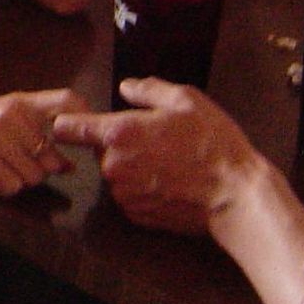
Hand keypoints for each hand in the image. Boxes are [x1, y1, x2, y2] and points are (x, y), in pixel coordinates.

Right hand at [0, 87, 80, 195]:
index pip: (68, 101)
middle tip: (12, 162)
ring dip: (19, 180)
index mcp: (19, 101)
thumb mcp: (0, 119)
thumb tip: (70, 164)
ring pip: (34, 176)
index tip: (82, 145)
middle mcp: (10, 114)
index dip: (84, 122)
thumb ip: (35, 135)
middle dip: (38, 170)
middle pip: (53, 158)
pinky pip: (12, 186)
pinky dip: (2, 188)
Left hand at [50, 78, 262, 236]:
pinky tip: (170, 184)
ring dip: (131, 168)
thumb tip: (126, 87)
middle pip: (99, 151)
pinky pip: (129, 196)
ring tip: (168, 164)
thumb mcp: (185, 100)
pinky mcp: (137, 217)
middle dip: (118, 145)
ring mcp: (124, 195)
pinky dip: (142, 190)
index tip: (79, 122)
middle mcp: (113, 167)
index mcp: (118, 134)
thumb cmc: (213, 144)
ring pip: (116, 174)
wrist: (236, 197)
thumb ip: (148, 89)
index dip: (70, 122)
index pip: (67, 128)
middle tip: (155, 142)